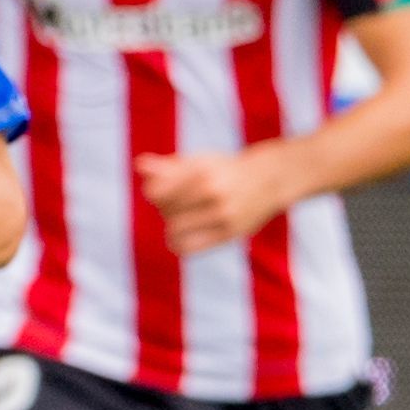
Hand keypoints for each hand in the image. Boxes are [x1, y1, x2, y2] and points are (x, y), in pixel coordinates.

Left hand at [136, 146, 293, 255]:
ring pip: (175, 231)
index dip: (152, 192)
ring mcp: (224, 215)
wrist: (271, 179)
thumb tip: (138, 165)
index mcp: (203, 172)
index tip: (160, 191)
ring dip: (170, 226)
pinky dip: (177, 244)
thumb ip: (167, 165)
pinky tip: (178, 238)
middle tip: (175, 204)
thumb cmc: (226, 169)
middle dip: (164, 208)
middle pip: (165, 211)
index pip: (157, 192)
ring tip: (179, 218)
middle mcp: (214, 193)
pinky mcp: (230, 234)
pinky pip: (190, 248)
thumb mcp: (199, 162)